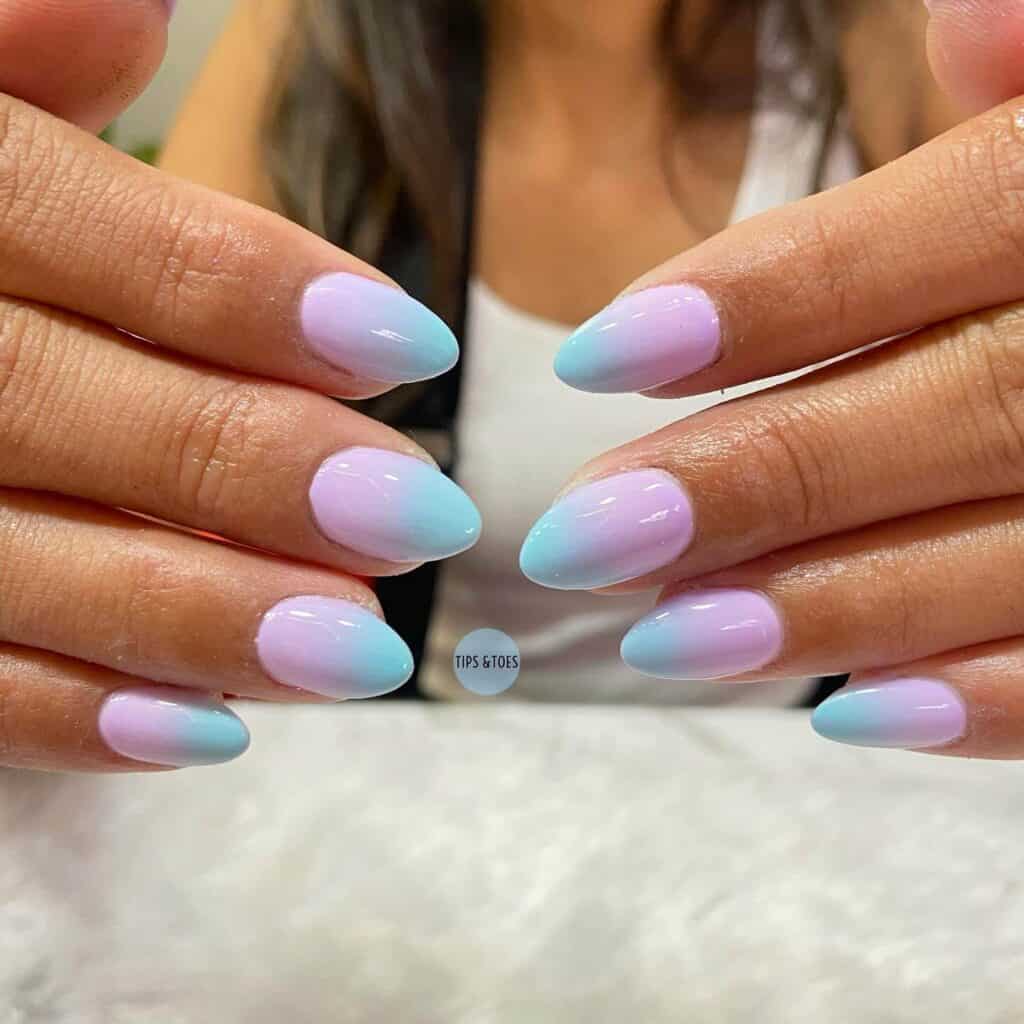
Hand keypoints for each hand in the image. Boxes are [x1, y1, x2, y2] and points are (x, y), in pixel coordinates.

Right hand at [0, 1, 478, 771]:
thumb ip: (26, 57)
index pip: (78, 227)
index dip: (244, 290)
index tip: (413, 347)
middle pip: (57, 406)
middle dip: (246, 469)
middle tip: (421, 520)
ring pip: (15, 565)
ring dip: (198, 617)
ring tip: (359, 648)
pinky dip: (78, 716)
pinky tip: (210, 729)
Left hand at [521, 1, 1023, 758]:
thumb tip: (973, 9)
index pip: (953, 226)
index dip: (775, 295)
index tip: (596, 357)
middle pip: (959, 410)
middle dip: (760, 483)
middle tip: (584, 537)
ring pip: (1016, 554)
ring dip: (833, 608)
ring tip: (665, 637)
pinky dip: (991, 700)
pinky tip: (850, 711)